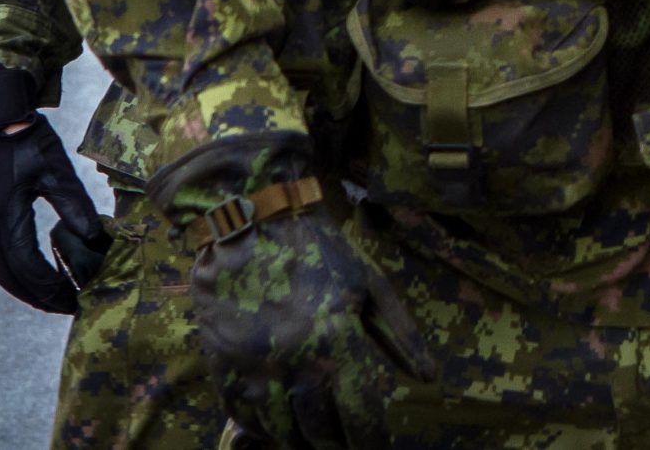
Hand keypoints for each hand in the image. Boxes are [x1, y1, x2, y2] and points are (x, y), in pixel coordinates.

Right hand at [0, 65, 111, 313]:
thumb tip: (94, 239)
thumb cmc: (26, 139)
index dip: (51, 287)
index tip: (74, 300)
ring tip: (49, 297)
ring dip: (22, 287)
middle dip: (37, 295)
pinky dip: (11, 271)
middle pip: (9, 275)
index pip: (28, 267)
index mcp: (3, 216)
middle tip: (65, 307)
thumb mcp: (56, 169)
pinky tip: (29, 274)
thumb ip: (74, 205)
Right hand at [191, 200, 428, 448]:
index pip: (359, 415)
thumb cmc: (320, 250)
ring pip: (281, 431)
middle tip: (346, 443)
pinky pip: (243, 417)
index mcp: (336, 341)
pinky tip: (280, 425)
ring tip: (317, 440)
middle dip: (337, 445)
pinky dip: (263, 429)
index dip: (370, 440)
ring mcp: (253, 368)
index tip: (377, 447)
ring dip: (302, 442)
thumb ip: (400, 335)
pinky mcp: (222, 366)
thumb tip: (428, 378)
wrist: (251, 222)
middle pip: (319, 431)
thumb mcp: (370, 284)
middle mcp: (293, 362)